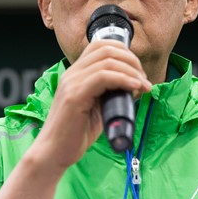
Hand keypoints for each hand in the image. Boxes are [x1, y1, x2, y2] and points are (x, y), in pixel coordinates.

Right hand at [29, 40, 152, 171]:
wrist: (53, 153)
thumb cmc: (75, 134)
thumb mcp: (96, 108)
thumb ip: (109, 94)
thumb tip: (134, 87)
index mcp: (76, 74)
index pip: (100, 46)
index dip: (124, 53)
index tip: (138, 72)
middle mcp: (72, 73)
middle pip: (106, 49)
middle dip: (132, 61)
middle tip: (143, 79)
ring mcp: (72, 83)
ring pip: (107, 61)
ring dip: (132, 71)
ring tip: (143, 86)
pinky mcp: (74, 96)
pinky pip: (102, 77)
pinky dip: (123, 79)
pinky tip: (135, 88)